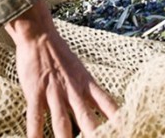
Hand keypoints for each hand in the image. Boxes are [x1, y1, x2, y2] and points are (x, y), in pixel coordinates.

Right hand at [4, 0, 117, 137]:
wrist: (40, 36)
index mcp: (87, 84)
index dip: (119, 120)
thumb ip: (88, 93)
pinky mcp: (35, 92)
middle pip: (87, 119)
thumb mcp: (80, 72)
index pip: (108, 105)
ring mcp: (54, 92)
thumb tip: (99, 110)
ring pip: (62, 121)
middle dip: (95, 136)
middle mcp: (73, 91)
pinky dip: (35, 132)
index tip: (129, 131)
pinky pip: (35, 116)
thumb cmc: (60, 55)